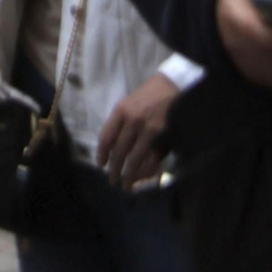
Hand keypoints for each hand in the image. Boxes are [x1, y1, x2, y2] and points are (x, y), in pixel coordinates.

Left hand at [95, 72, 177, 186]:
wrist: (171, 87)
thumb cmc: (147, 96)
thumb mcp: (128, 104)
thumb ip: (119, 124)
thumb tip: (112, 149)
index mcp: (120, 111)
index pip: (106, 137)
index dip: (102, 154)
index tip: (101, 165)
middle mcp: (133, 120)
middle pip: (120, 151)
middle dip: (115, 169)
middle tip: (113, 180)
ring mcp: (149, 130)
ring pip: (135, 159)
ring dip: (129, 175)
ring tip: (126, 184)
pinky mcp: (163, 137)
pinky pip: (152, 160)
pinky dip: (146, 171)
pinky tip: (142, 178)